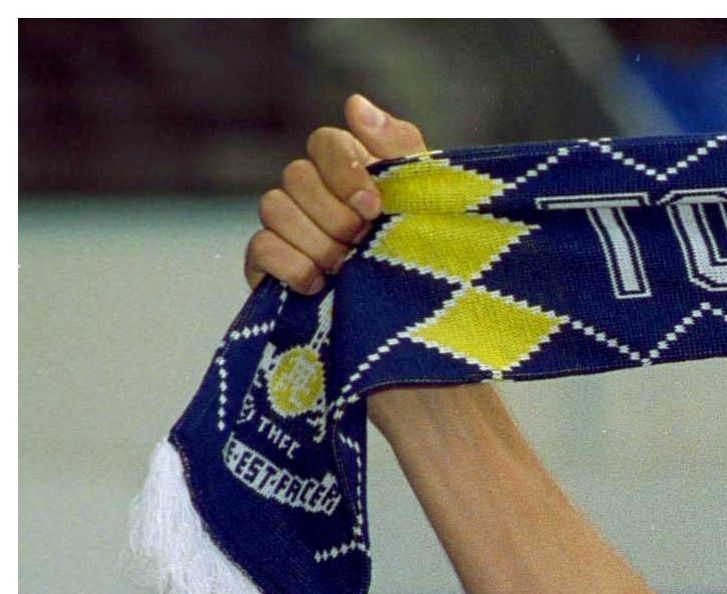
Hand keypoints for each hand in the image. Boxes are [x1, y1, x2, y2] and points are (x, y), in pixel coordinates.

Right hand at [242, 94, 430, 295]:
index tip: (375, 206)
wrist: (418, 317)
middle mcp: (312, 191)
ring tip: (348, 266)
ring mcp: (287, 226)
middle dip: (333, 212)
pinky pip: (259, 247)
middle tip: (363, 239)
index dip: (344, 170)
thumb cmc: (428, 246)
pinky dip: (290, 264)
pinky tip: (320, 285)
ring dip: (315, 239)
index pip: (325, 142)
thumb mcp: (426, 196)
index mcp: (350, 169)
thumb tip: (354, 103)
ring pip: (273, 207)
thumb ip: (398, 146)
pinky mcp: (269, 264)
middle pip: (296, 175)